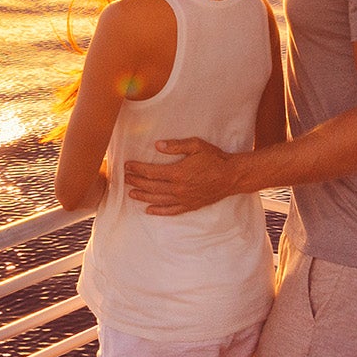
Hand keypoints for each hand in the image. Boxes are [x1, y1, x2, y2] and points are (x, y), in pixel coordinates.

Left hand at [124, 138, 240, 214]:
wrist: (232, 176)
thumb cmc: (214, 158)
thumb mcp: (196, 145)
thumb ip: (176, 145)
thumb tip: (157, 145)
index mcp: (178, 173)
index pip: (151, 172)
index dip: (137, 169)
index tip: (127, 166)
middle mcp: (178, 188)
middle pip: (152, 186)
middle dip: (136, 182)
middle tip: (124, 178)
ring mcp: (184, 199)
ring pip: (158, 200)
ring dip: (143, 196)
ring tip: (131, 193)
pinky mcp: (190, 205)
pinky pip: (171, 211)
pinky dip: (159, 211)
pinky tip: (149, 210)